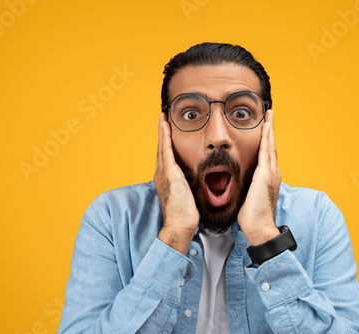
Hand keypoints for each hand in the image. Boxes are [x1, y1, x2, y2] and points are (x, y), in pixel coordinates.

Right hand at [154, 113, 198, 254]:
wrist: (181, 224)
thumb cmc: (186, 214)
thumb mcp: (188, 194)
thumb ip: (189, 184)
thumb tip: (198, 178)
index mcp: (166, 178)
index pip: (166, 156)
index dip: (166, 143)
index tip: (167, 131)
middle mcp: (161, 173)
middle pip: (161, 148)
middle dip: (162, 133)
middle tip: (162, 119)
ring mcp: (163, 172)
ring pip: (162, 146)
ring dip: (162, 130)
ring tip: (162, 117)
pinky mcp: (168, 172)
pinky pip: (165, 149)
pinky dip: (164, 136)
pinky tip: (165, 125)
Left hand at [237, 110, 281, 245]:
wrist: (259, 227)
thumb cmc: (252, 217)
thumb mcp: (248, 197)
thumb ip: (247, 187)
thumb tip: (238, 183)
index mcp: (267, 178)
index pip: (266, 155)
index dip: (266, 141)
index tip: (265, 128)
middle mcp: (272, 173)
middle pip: (271, 146)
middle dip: (270, 130)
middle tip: (270, 115)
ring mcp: (270, 173)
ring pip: (270, 145)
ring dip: (269, 129)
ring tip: (269, 115)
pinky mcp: (265, 174)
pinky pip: (266, 151)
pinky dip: (266, 138)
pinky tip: (265, 127)